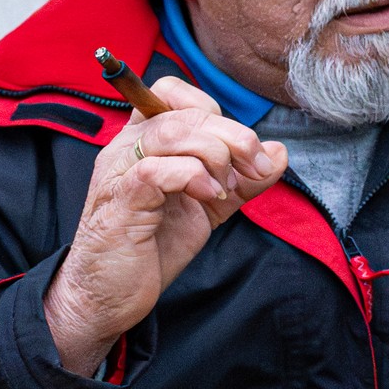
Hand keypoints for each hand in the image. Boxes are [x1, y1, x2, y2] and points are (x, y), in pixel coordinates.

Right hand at [43, 78, 287, 373]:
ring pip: (172, 132)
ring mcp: (119, 172)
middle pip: (185, 113)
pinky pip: (156, 169)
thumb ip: (243, 179)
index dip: (213, 109)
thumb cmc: (152, 247)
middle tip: (255, 168)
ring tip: (226, 189)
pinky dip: (194, 177)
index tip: (241, 148)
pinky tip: (210, 197)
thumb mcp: (208, 206)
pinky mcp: (119, 201)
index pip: (173, 92)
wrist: (110, 297)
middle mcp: (126, 148)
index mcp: (144, 141)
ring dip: (216, 156)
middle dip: (234, 136)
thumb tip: (279, 151)